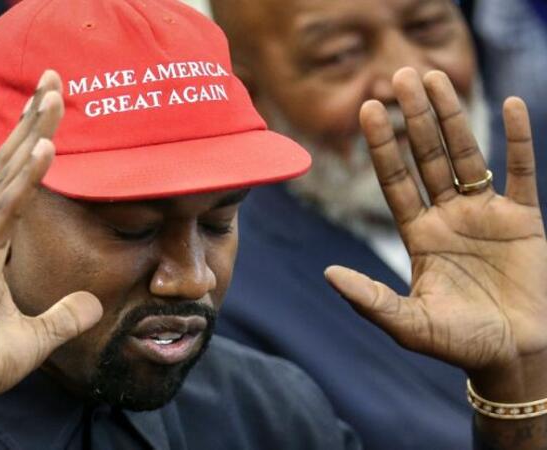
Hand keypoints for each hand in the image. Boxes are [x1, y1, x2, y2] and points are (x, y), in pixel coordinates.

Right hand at [0, 71, 102, 448]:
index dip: (32, 143)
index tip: (51, 109)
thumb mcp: (36, 335)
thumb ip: (64, 315)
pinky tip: (45, 148)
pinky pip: (6, 210)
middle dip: (32, 120)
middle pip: (9, 164)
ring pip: (6, 175)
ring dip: (32, 132)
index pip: (15, 181)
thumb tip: (94, 305)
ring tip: (54, 94)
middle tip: (55, 79)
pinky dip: (25, 177)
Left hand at [325, 68, 546, 402]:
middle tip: (399, 74)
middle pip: (428, 156)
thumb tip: (328, 275)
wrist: (514, 357)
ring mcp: (485, 214)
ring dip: (453, 116)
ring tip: (436, 76)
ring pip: (467, 154)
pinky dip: (517, 140)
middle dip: (414, 117)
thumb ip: (370, 300)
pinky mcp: (524, 220)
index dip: (383, 145)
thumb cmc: (460, 344)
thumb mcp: (409, 324)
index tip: (367, 109)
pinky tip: (511, 104)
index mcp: (418, 235)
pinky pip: (523, 171)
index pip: (395, 180)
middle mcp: (447, 216)